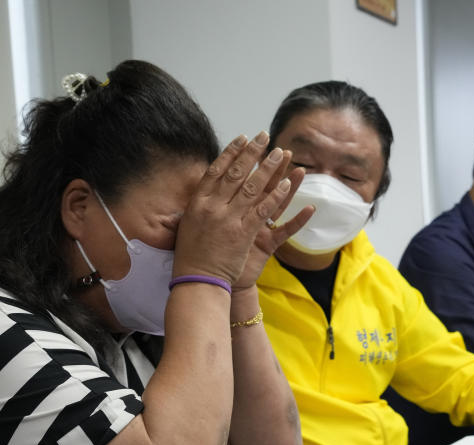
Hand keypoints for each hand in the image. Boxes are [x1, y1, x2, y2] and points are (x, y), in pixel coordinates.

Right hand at [173, 132, 303, 285]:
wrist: (198, 281)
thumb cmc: (191, 255)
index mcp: (198, 203)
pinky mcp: (245, 234)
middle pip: (236, 173)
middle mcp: (213, 207)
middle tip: (265, 135)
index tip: (243, 138)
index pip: (216, 171)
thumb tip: (202, 190)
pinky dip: (276, 196)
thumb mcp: (187, 225)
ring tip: (281, 152)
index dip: (231, 153)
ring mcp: (229, 220)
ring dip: (268, 168)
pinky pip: (264, 211)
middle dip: (252, 152)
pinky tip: (287, 184)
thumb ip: (197, 207)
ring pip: (252, 187)